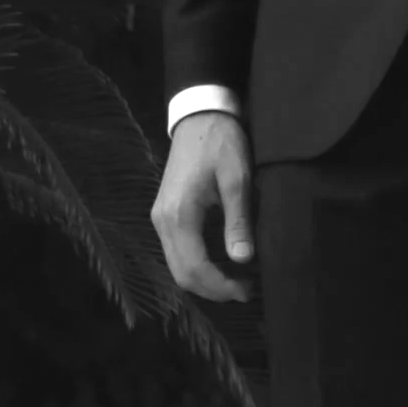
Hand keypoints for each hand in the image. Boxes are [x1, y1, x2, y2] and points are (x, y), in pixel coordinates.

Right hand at [152, 110, 256, 302]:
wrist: (200, 115)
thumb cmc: (221, 143)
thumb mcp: (238, 179)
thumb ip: (239, 220)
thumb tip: (243, 260)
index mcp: (178, 215)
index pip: (194, 268)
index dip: (220, 286)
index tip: (247, 291)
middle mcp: (162, 222)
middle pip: (181, 273)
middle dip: (212, 289)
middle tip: (246, 291)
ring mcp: (160, 218)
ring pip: (177, 265)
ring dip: (205, 280)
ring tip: (238, 281)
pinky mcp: (165, 214)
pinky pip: (177, 252)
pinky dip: (198, 265)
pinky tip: (222, 263)